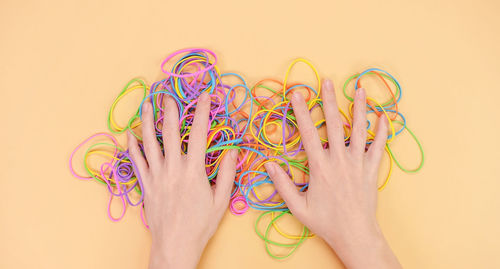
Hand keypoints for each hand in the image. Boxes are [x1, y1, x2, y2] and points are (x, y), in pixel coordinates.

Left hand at [127, 92, 237, 268]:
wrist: (175, 246)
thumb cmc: (200, 225)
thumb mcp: (221, 201)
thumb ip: (228, 175)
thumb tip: (234, 152)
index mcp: (194, 171)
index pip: (200, 133)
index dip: (202, 112)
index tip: (204, 96)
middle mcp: (173, 169)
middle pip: (171, 132)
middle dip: (170, 110)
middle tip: (168, 93)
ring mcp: (156, 176)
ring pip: (149, 143)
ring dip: (147, 121)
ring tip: (146, 105)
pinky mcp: (145, 186)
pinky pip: (136, 162)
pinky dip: (132, 148)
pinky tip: (130, 135)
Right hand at [264, 79, 401, 268]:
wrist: (355, 234)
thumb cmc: (325, 222)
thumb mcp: (298, 207)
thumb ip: (283, 185)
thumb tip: (269, 165)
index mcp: (320, 167)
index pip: (308, 133)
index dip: (301, 112)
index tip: (297, 94)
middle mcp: (339, 160)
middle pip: (333, 124)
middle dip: (328, 100)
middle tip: (327, 81)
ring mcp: (358, 163)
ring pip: (359, 130)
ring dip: (359, 108)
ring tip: (359, 89)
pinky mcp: (372, 169)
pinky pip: (379, 147)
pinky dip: (383, 131)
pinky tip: (383, 116)